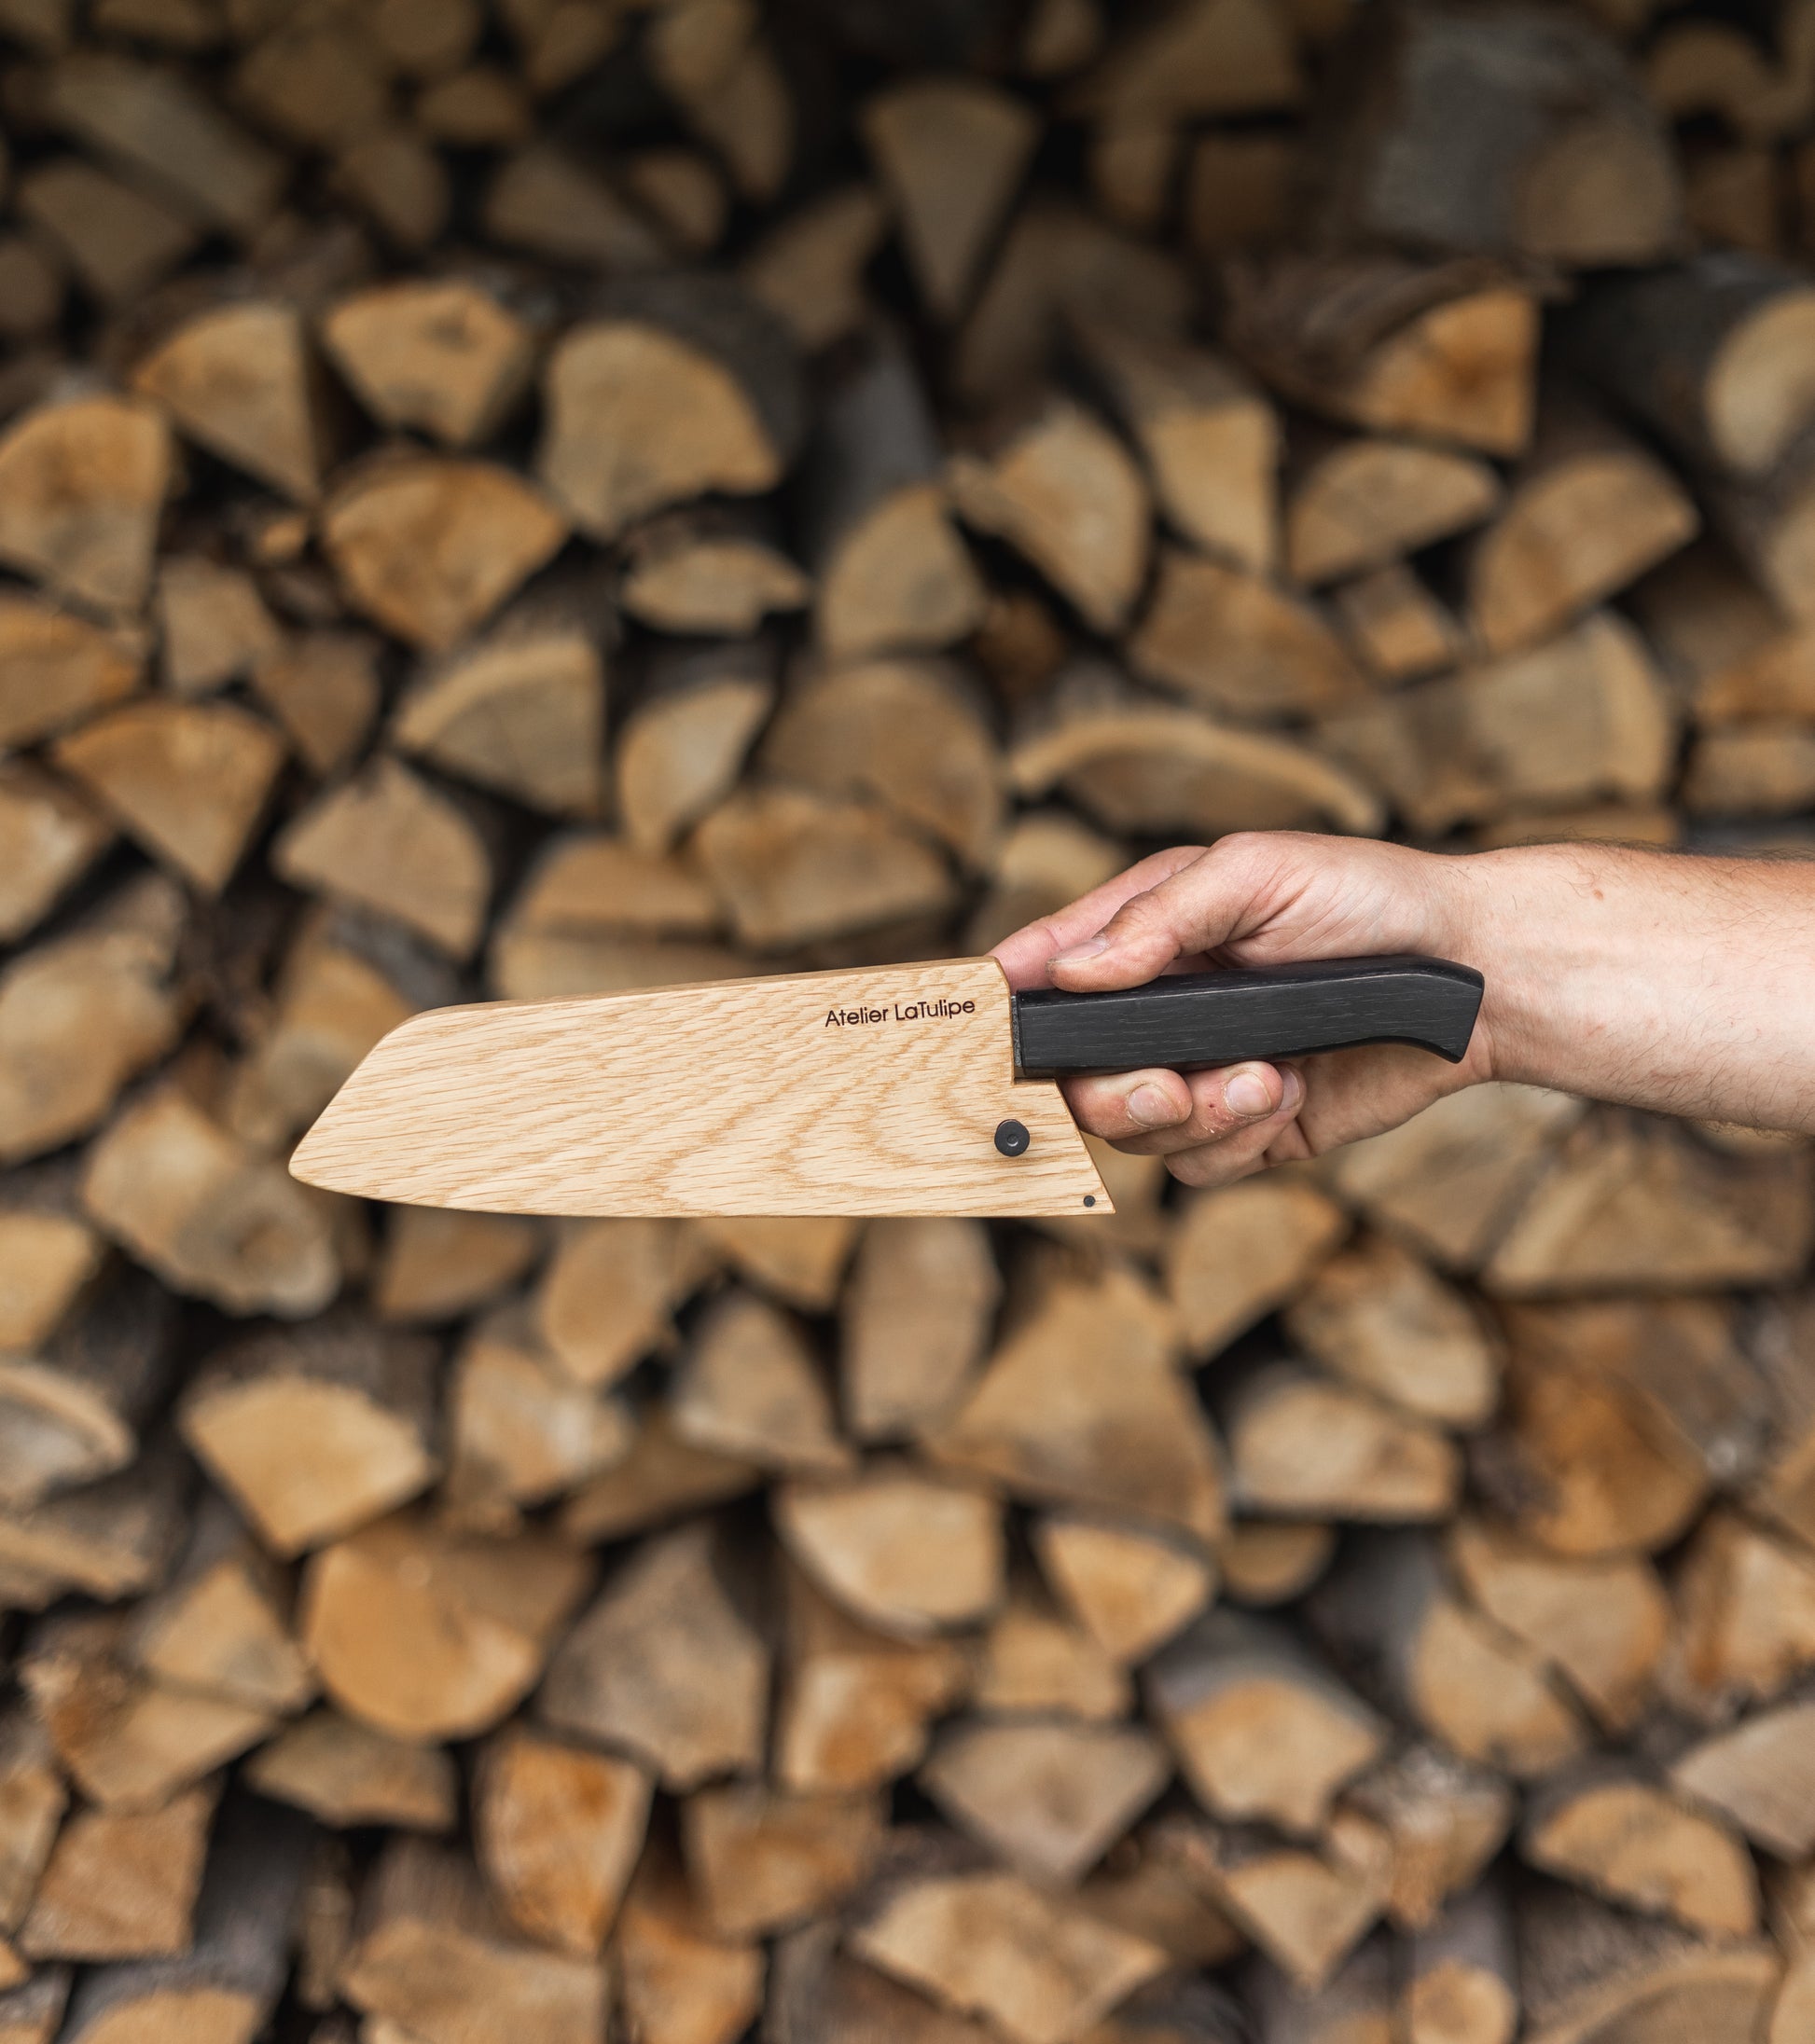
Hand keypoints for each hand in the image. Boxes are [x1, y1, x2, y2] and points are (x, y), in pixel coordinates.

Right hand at [992, 832, 1496, 1186]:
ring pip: (1135, 1133)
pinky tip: (1285, 1093)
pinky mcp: (1248, 1125)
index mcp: (1147, 935)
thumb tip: (1073, 971)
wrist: (1473, 979)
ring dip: (1193, 1115)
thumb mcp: (1256, 872)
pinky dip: (1235, 1140)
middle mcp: (1161, 1009)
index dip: (1010, 1000)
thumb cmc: (1369, 901)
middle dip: (1113, 1094)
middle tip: (1169, 1086)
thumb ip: (1158, 919)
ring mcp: (1200, 1072)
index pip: (1048, 969)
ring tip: (1263, 1077)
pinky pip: (1199, 1164)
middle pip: (1074, 1080)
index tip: (988, 1027)